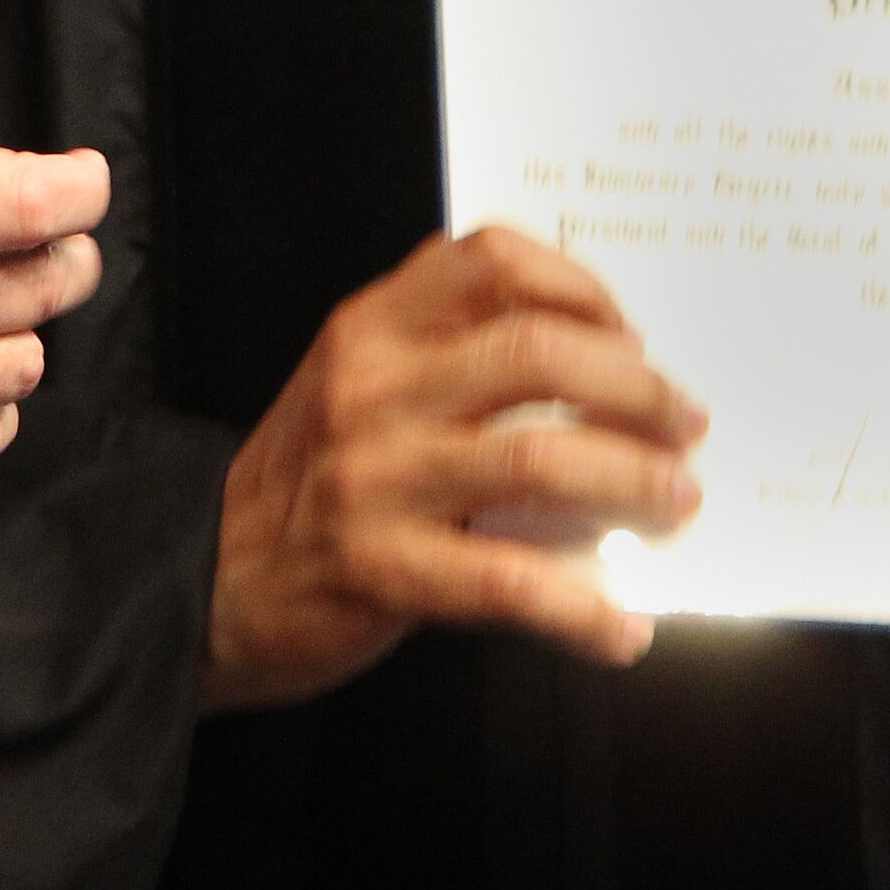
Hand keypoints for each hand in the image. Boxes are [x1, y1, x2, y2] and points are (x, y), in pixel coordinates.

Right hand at [202, 226, 705, 714]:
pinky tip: (622, 629)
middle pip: (537, 353)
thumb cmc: (309, 480)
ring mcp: (376, 479)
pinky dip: (584, 609)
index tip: (629, 336)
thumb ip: (442, 347)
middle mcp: (373, 388)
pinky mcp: (385, 570)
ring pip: (539, 459)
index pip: (491, 260)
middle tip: (683, 424)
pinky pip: (512, 583)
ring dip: (633, 483)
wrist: (205, 580)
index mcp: (371, 328)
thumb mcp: (353, 379)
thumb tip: (596, 357)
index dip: (582, 289)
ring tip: (676, 503)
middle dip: (636, 389)